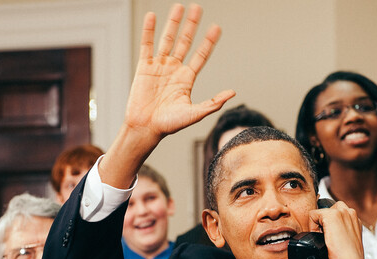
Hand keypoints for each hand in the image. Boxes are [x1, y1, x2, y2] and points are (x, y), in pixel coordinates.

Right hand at [125, 3, 233, 141]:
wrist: (145, 128)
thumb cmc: (168, 125)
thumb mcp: (194, 114)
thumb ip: (212, 103)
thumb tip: (232, 93)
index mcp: (187, 79)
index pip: (201, 55)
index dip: (208, 42)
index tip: (216, 27)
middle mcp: (174, 70)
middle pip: (185, 42)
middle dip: (192, 26)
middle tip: (198, 8)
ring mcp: (159, 67)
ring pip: (167, 40)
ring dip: (173, 23)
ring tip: (179, 7)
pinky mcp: (144, 68)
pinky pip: (146, 45)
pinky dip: (148, 31)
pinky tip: (152, 17)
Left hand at [308, 201, 370, 258]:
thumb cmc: (348, 257)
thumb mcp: (346, 239)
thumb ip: (340, 230)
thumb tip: (327, 230)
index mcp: (354, 218)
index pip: (335, 212)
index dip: (327, 224)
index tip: (328, 235)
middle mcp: (349, 212)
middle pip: (327, 209)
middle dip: (322, 221)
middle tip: (323, 236)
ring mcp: (341, 212)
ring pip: (320, 211)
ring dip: (317, 223)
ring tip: (322, 237)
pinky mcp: (332, 216)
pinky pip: (313, 214)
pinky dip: (312, 225)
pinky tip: (320, 236)